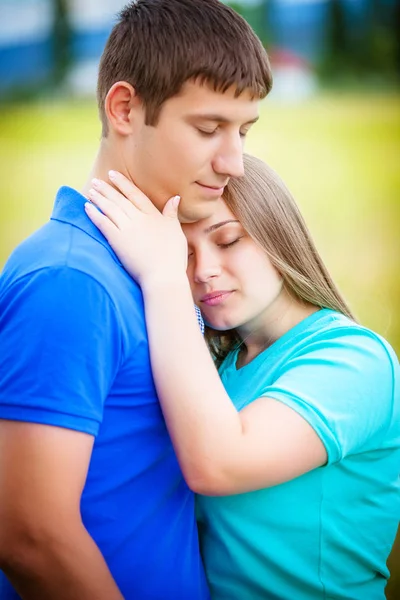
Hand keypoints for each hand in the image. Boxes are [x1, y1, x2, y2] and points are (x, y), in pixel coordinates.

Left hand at [85, 171, 187, 286]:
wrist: (163, 275)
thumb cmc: (173, 257)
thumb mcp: (176, 231)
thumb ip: (172, 214)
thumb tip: (174, 198)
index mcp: (153, 215)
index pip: (136, 194)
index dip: (123, 184)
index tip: (113, 174)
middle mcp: (139, 218)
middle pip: (120, 199)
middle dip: (107, 189)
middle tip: (97, 181)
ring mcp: (127, 228)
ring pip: (110, 208)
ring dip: (99, 198)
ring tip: (91, 190)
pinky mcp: (117, 240)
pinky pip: (103, 223)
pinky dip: (94, 214)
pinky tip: (87, 207)